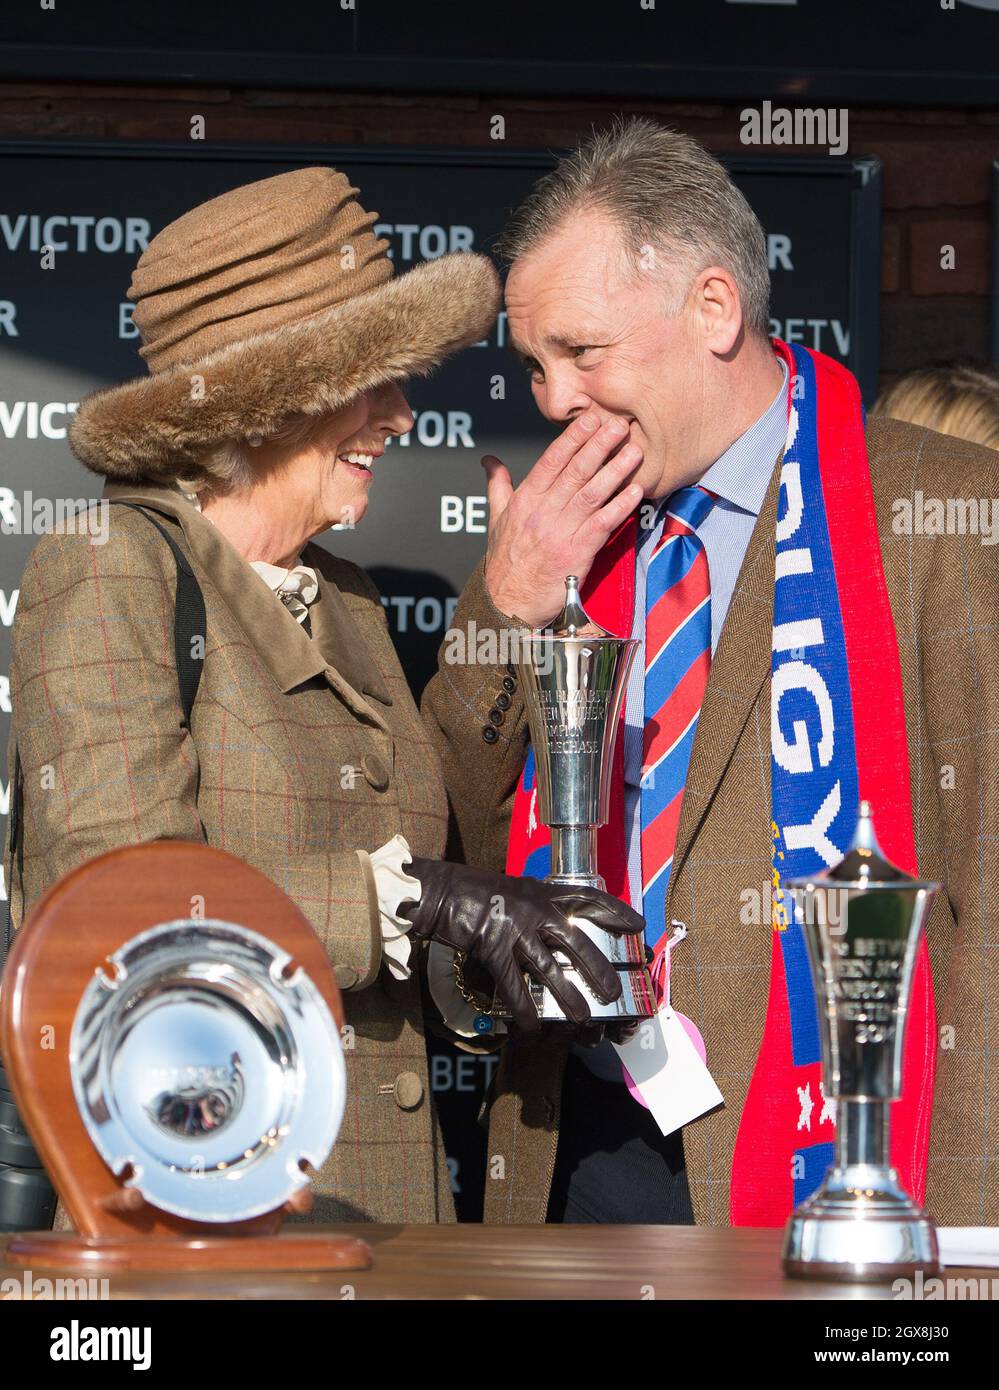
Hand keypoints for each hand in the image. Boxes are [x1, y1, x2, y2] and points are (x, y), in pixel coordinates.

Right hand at [399, 858, 645, 1031]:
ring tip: (582, 1018)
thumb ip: (540, 906)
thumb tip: (558, 931)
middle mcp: (535, 910)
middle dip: (597, 970)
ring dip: (567, 997)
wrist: (443, 894)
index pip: (588, 899)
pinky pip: (514, 987)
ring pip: (549, 970)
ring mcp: (516, 930)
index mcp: (543, 893)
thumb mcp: (518, 891)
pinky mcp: (494, 950)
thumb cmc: (478, 892)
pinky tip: (532, 1029)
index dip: (614, 912)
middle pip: (576, 943)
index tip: (636, 925)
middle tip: (613, 991)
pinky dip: (524, 1010)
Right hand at [481, 411, 643, 627]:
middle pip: (576, 471)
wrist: (508, 603)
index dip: (572, 438)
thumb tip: (489, 461)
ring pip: (592, 493)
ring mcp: (561, 532)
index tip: (590, 418)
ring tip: (634, 451)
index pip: (551, 461)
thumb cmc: (504, 562)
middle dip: (599, 445)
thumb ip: (498, 486)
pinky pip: (602, 524)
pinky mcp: (576, 553)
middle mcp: (543, 512)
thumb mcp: (496, 519)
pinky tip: (635, 491)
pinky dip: (619, 506)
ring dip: (615, 470)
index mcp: (525, 500)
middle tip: (620, 424)